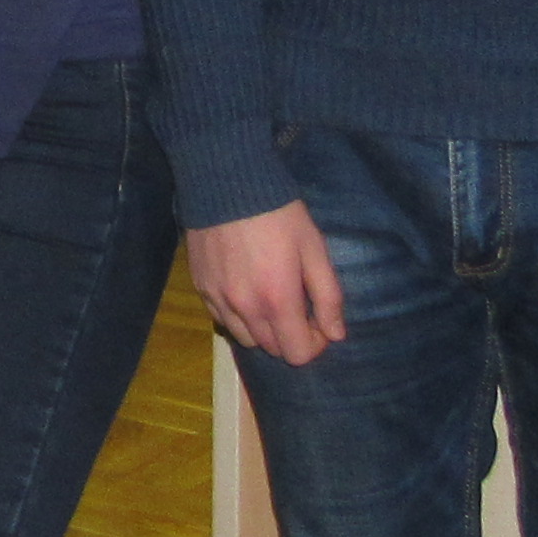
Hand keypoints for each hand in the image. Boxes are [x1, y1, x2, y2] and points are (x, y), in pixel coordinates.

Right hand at [189, 202, 346, 368]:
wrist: (226, 183)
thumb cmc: (279, 213)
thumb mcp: (314, 248)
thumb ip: (328, 296)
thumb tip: (336, 334)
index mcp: (277, 300)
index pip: (297, 354)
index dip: (315, 344)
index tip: (319, 321)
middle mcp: (245, 308)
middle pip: (273, 349)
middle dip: (291, 336)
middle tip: (299, 308)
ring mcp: (218, 300)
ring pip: (246, 339)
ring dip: (265, 330)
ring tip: (272, 301)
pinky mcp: (201, 288)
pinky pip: (223, 320)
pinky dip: (239, 317)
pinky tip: (247, 292)